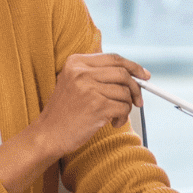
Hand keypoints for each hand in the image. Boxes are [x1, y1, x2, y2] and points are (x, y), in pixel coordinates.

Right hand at [32, 53, 148, 157]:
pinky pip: (123, 108)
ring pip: (125, 92)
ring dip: (127, 107)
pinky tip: (113, 123)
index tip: (144, 75)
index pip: (114, 58)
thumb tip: (133, 74)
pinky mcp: (97, 106)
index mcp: (76, 62)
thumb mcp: (73, 83)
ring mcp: (89, 88)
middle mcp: (81, 72)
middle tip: (138, 101)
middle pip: (123, 73)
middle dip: (136, 88)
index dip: (133, 66)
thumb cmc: (64, 112)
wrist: (48, 134)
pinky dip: (123, 118)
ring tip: (116, 116)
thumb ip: (97, 74)